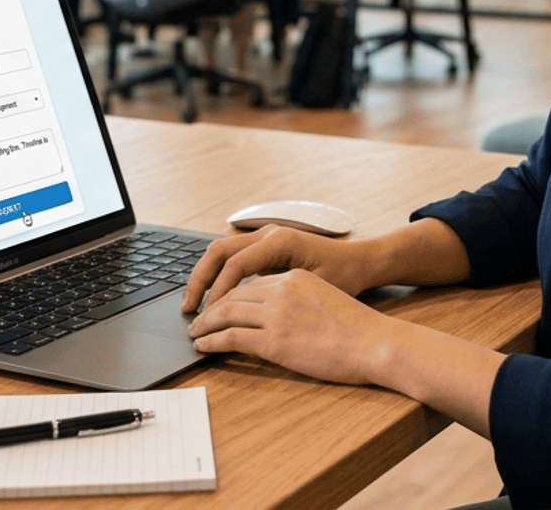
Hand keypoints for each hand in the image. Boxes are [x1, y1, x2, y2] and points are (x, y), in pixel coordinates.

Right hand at [180, 224, 380, 313]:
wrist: (362, 262)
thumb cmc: (344, 277)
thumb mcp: (312, 288)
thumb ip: (278, 297)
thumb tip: (243, 314)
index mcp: (279, 241)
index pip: (234, 265)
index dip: (217, 293)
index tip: (207, 317)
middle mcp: (268, 233)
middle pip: (219, 252)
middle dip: (199, 280)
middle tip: (188, 309)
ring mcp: (265, 237)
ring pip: (222, 252)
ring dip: (205, 277)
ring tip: (194, 304)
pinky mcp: (266, 247)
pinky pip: (233, 258)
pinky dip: (218, 276)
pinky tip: (214, 298)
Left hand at [186, 268, 399, 385]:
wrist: (375, 343)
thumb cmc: (359, 329)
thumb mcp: (326, 298)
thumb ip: (300, 299)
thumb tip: (283, 314)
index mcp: (294, 277)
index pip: (251, 283)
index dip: (229, 295)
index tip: (218, 305)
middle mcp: (282, 290)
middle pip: (233, 295)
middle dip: (210, 307)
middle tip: (197, 317)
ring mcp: (277, 315)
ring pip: (225, 313)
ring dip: (205, 324)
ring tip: (195, 333)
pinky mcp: (274, 341)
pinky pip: (230, 338)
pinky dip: (211, 341)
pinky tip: (203, 346)